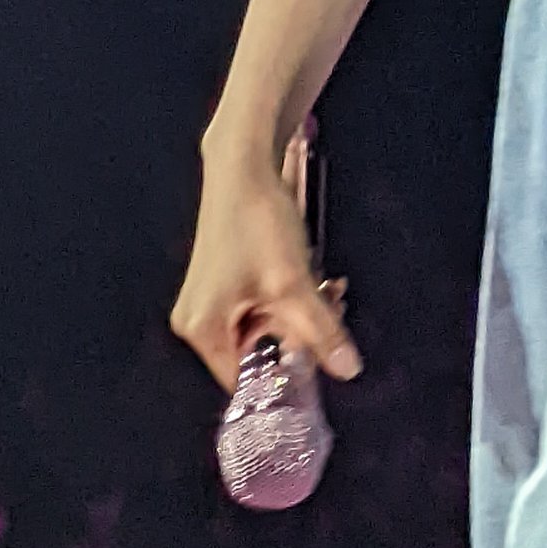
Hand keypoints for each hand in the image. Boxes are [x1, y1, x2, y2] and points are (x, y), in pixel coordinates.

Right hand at [171, 143, 363, 392]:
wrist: (244, 165)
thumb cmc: (257, 223)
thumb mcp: (293, 283)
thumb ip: (321, 331)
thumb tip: (349, 370)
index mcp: (202, 330)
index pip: (245, 381)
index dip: (284, 377)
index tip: (321, 365)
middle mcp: (198, 321)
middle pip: (257, 351)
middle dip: (300, 334)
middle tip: (333, 306)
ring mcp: (210, 299)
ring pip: (265, 326)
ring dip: (301, 312)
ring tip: (329, 287)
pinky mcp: (225, 280)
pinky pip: (260, 304)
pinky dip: (288, 296)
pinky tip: (313, 275)